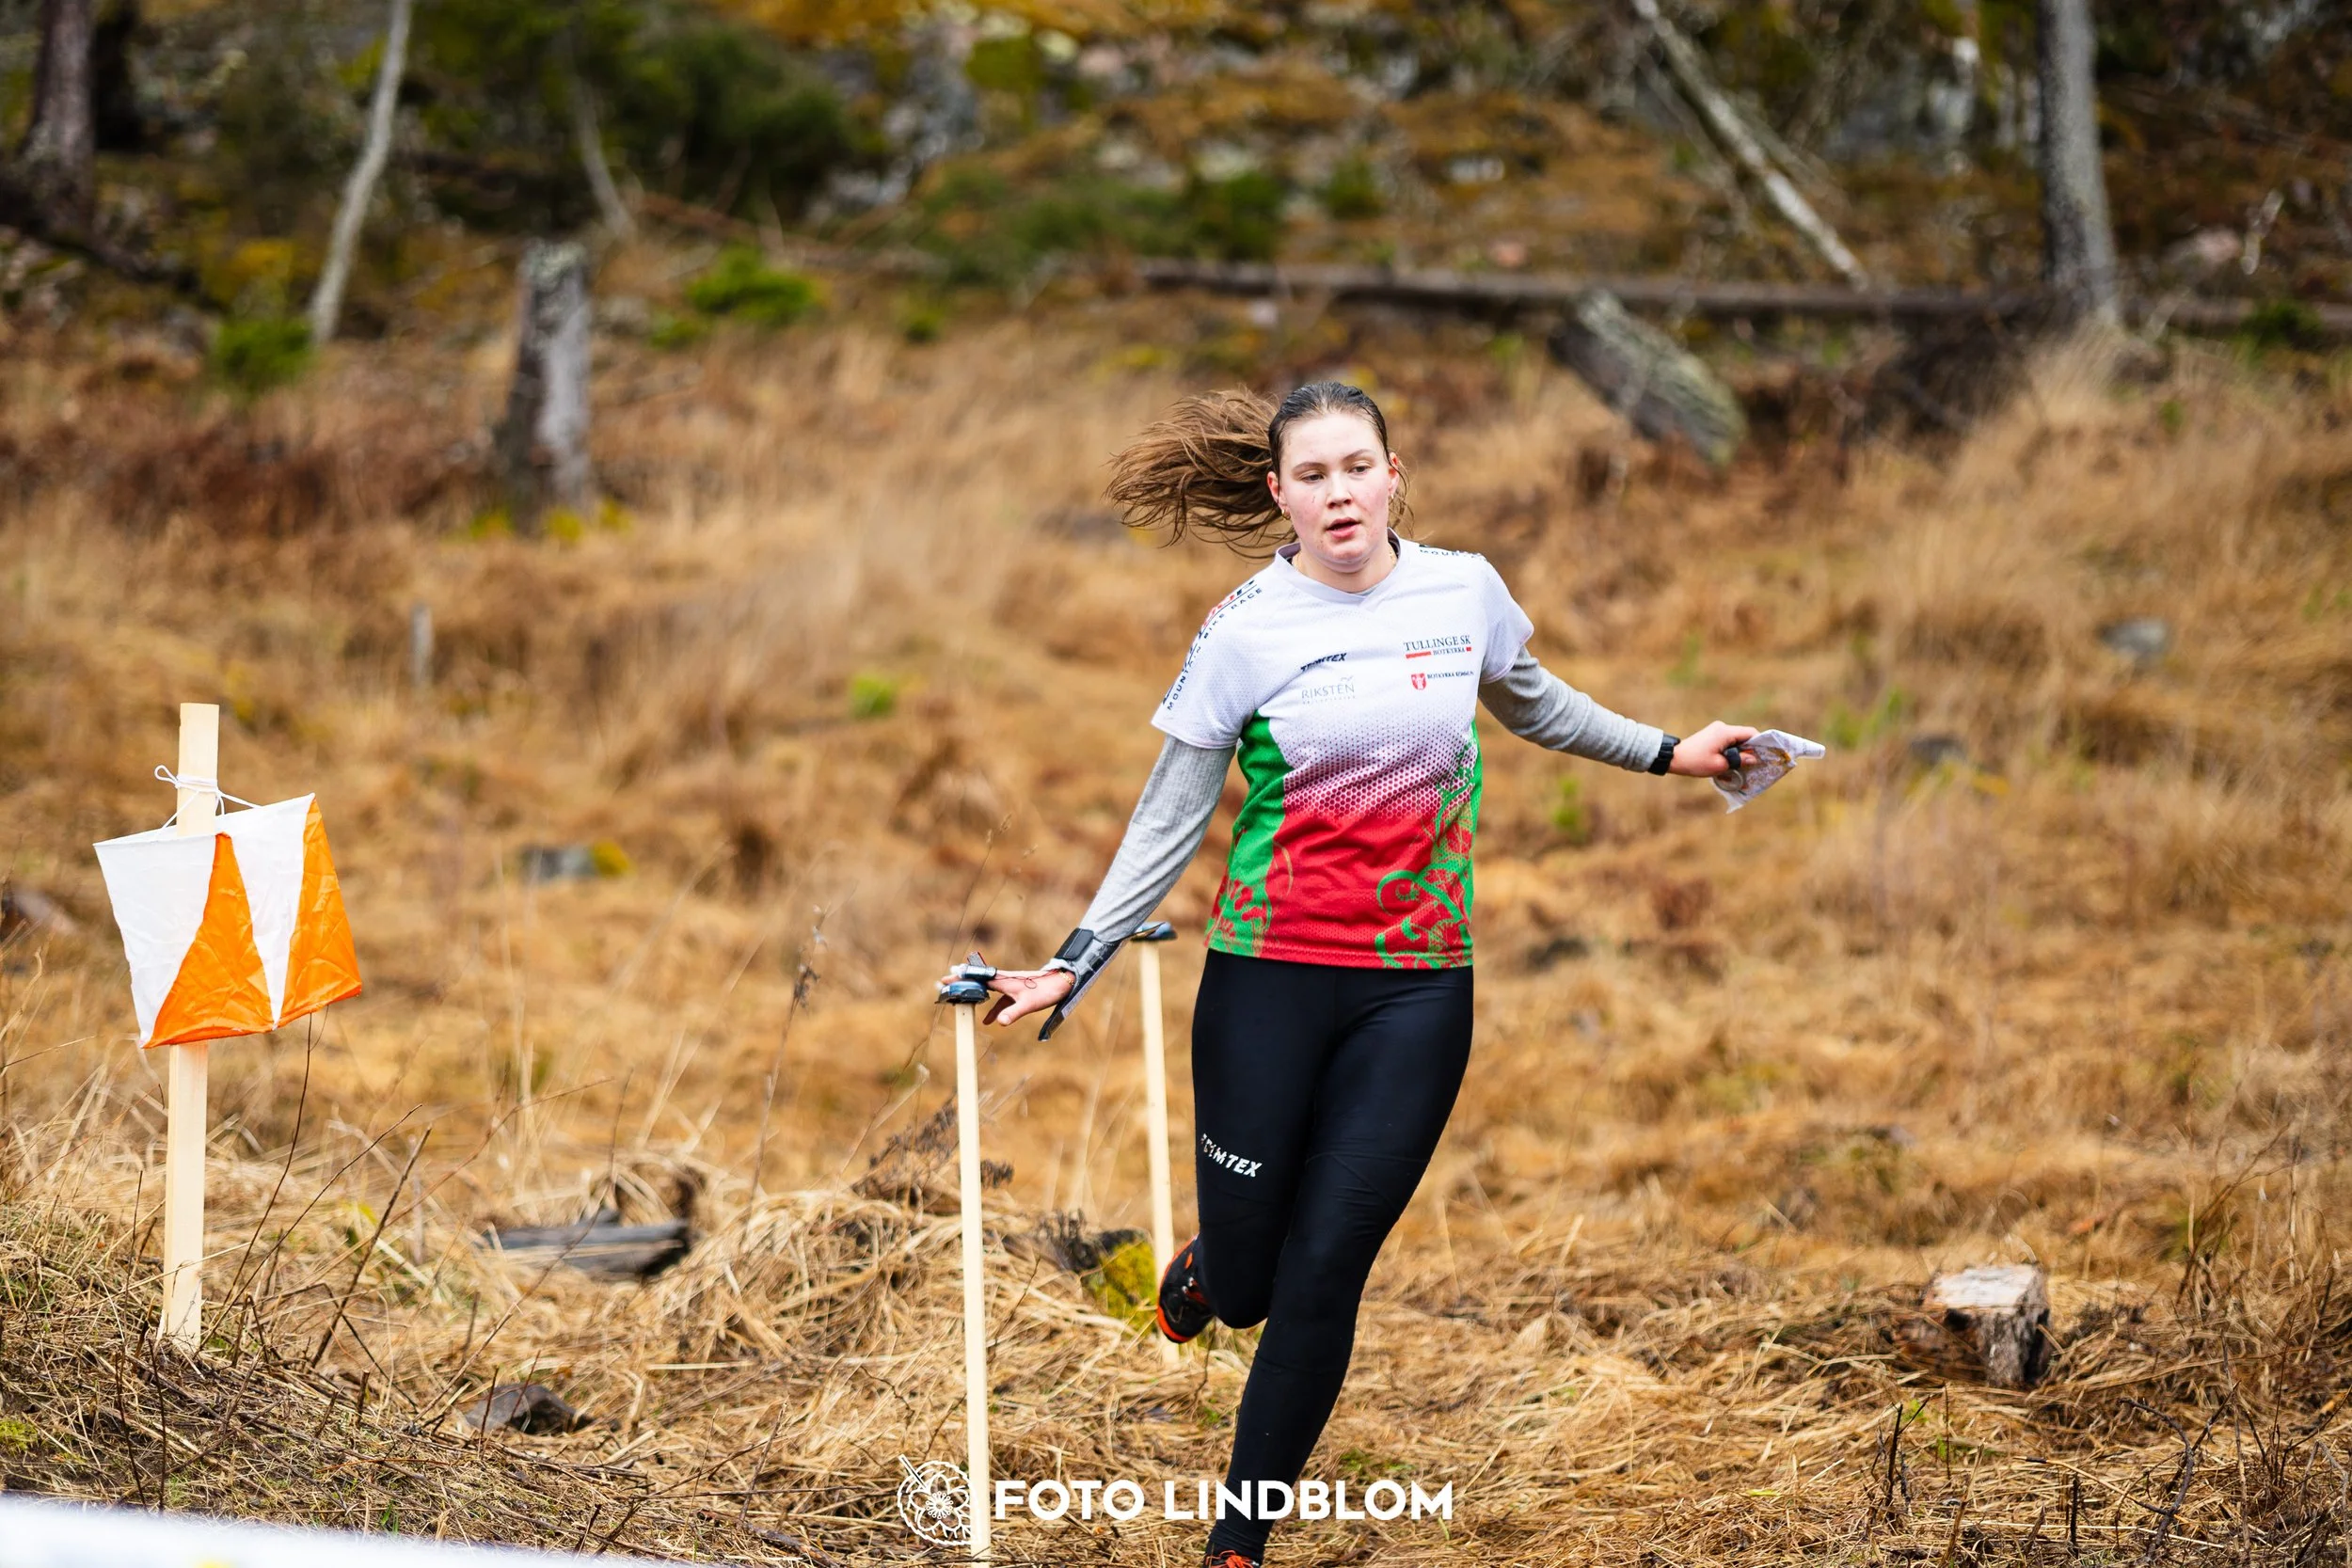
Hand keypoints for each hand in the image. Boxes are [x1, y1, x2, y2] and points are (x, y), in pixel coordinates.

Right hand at [936, 961, 1074, 1026]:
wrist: (1062, 983)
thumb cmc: (1046, 991)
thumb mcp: (1029, 1004)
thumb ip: (1013, 1013)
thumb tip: (999, 1022)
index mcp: (1003, 980)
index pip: (977, 978)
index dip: (961, 979)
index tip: (945, 979)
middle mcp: (1004, 980)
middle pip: (978, 981)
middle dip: (962, 983)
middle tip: (945, 985)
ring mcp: (1010, 986)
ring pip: (987, 990)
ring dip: (975, 995)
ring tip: (961, 1002)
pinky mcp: (1016, 992)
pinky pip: (998, 1000)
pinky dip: (991, 1008)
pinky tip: (989, 1021)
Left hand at [1670, 721, 1758, 777]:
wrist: (1674, 757)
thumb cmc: (1696, 762)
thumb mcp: (1720, 765)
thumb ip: (1739, 760)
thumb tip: (1754, 759)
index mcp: (1725, 732)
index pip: (1750, 733)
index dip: (1760, 743)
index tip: (1767, 754)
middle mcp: (1722, 727)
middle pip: (1744, 736)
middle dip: (1751, 749)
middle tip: (1757, 763)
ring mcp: (1716, 730)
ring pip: (1736, 739)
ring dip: (1741, 751)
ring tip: (1745, 765)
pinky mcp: (1712, 735)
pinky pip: (1728, 741)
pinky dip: (1732, 750)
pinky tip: (1733, 762)